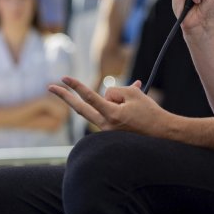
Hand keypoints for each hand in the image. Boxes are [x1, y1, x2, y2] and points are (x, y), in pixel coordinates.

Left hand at [49, 77, 166, 135]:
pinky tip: (132, 109)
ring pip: (101, 108)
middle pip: (80, 108)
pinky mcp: (110, 135)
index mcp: (111, 115)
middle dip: (65, 97)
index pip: (89, 97)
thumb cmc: (150, 113)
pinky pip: (108, 114)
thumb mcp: (134, 94)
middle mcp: (105, 126)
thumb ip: (116, 91)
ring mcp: (107, 132)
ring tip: (134, 108)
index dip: (76, 86)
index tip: (63, 78)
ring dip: (114, 102)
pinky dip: (117, 107)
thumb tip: (107, 95)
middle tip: (50, 87)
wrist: (163, 135)